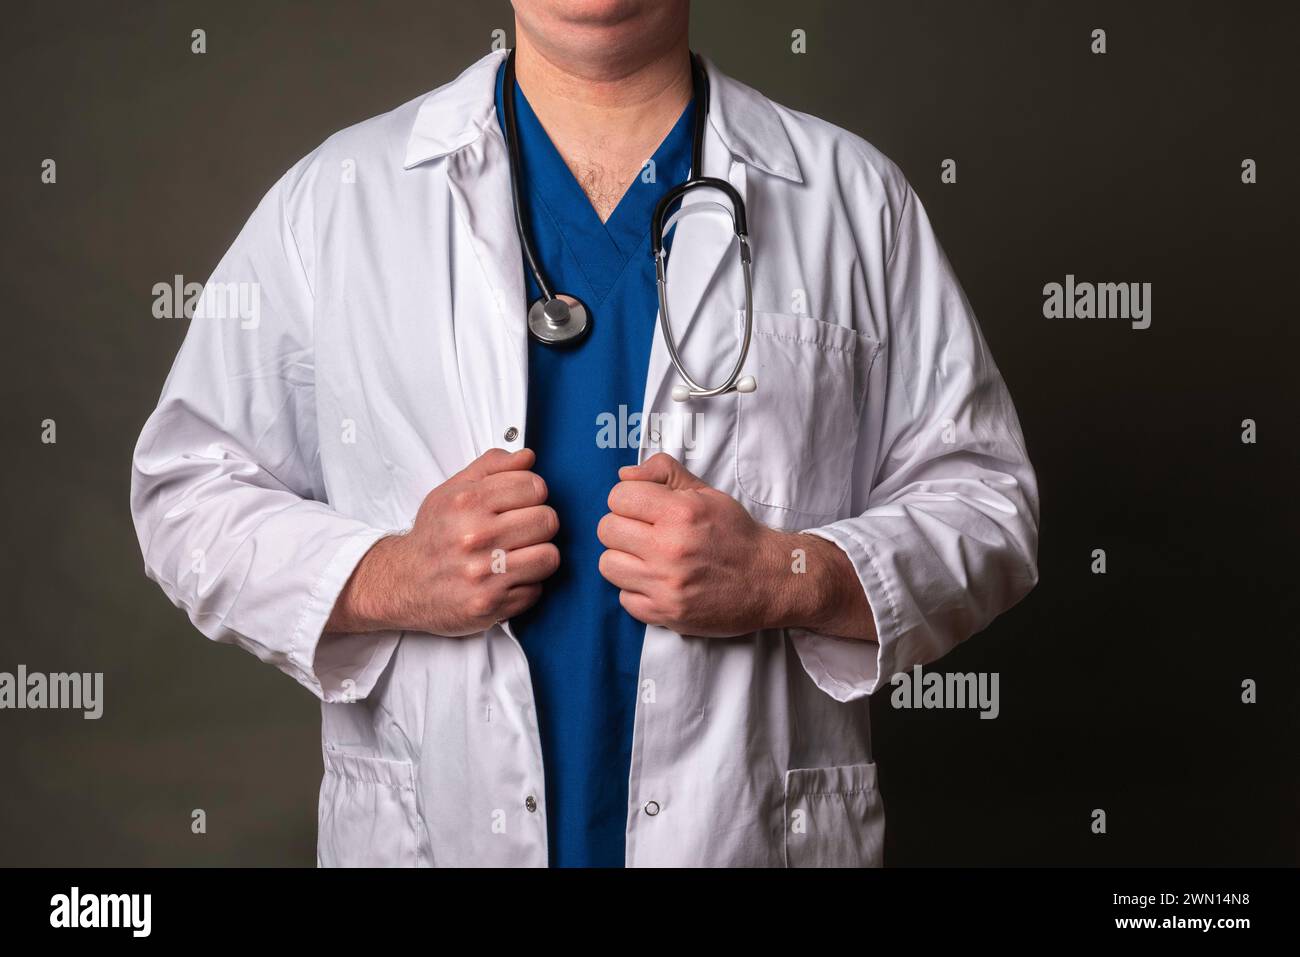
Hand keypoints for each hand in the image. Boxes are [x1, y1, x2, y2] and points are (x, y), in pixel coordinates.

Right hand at [327, 448, 558, 635]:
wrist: (402, 583)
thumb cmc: (433, 536)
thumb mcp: (452, 491)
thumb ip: (492, 467)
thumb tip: (527, 456)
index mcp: (466, 502)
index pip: (535, 487)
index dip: (534, 493)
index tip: (523, 501)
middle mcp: (474, 537)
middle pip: (547, 521)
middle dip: (539, 523)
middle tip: (522, 530)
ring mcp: (483, 574)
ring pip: (549, 556)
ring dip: (539, 556)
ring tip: (519, 554)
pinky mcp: (490, 605)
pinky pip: (536, 590)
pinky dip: (525, 585)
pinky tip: (505, 579)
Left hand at [597, 453, 873, 638]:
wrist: (770, 580)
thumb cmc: (736, 534)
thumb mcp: (707, 494)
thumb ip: (665, 474)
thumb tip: (624, 474)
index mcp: (680, 513)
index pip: (618, 496)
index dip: (627, 499)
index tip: (642, 508)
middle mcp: (669, 548)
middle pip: (606, 529)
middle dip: (622, 527)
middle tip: (642, 533)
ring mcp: (666, 584)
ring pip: (607, 564)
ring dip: (623, 559)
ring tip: (645, 558)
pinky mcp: (666, 613)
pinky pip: (623, 598)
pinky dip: (636, 590)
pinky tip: (656, 582)